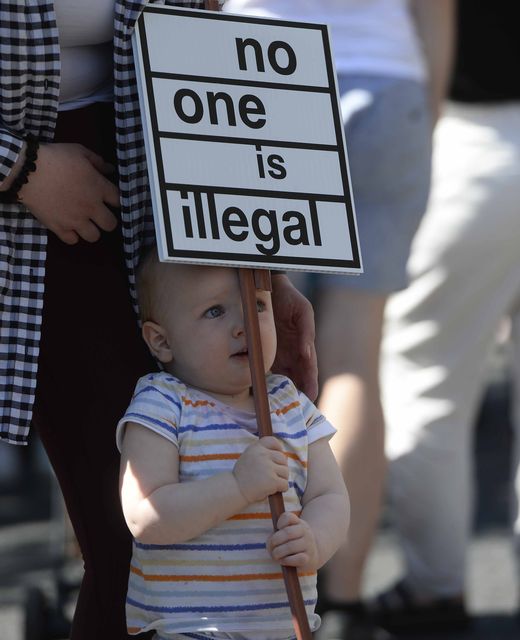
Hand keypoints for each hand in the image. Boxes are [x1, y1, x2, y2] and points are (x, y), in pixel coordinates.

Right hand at [18, 143, 118, 243]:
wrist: (27, 170)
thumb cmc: (55, 158)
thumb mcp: (79, 151)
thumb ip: (97, 161)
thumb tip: (110, 169)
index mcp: (99, 188)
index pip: (118, 200)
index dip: (115, 200)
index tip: (109, 198)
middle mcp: (91, 207)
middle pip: (111, 224)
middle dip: (107, 220)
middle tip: (99, 214)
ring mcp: (75, 220)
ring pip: (94, 237)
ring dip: (91, 230)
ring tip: (84, 223)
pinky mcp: (59, 227)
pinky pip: (72, 240)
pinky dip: (72, 235)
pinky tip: (69, 227)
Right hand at [233, 436, 288, 503]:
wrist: (235, 490)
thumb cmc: (242, 475)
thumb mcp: (249, 456)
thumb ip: (262, 452)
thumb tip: (283, 455)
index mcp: (256, 447)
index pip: (273, 441)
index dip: (278, 449)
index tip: (276, 458)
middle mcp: (263, 455)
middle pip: (283, 458)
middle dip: (280, 467)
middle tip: (271, 475)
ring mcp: (268, 467)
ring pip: (286, 471)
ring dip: (281, 479)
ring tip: (270, 483)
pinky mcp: (272, 480)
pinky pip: (285, 484)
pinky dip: (281, 488)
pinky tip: (272, 490)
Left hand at [267, 511, 318, 571]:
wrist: (313, 553)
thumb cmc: (294, 542)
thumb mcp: (287, 533)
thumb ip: (277, 535)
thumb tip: (270, 544)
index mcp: (298, 523)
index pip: (289, 517)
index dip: (280, 522)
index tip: (277, 527)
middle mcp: (305, 532)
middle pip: (287, 533)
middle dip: (275, 540)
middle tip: (271, 546)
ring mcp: (308, 545)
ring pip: (290, 546)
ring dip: (278, 552)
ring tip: (275, 555)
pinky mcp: (309, 559)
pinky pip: (296, 559)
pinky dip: (286, 560)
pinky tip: (283, 560)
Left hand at [271, 274, 317, 399]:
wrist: (269, 288)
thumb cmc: (290, 299)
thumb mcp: (303, 311)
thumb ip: (306, 332)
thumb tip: (308, 353)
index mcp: (304, 347)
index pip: (309, 370)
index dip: (310, 384)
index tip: (310, 398)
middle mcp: (291, 354)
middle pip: (295, 380)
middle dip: (295, 395)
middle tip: (293, 412)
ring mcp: (277, 355)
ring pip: (279, 379)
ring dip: (278, 393)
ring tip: (275, 409)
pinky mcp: (262, 352)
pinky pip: (262, 369)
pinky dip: (262, 381)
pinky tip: (259, 393)